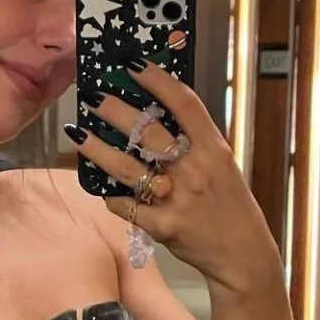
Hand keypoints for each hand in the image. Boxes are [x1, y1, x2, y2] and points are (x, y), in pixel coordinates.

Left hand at [65, 60, 282, 296]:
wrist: (243, 256)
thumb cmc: (228, 204)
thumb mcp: (220, 165)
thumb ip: (193, 141)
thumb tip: (154, 111)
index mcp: (214, 149)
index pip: (184, 104)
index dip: (157, 80)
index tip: (131, 63)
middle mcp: (196, 170)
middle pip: (148, 131)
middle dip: (115, 111)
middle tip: (91, 97)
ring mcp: (178, 198)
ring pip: (126, 167)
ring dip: (96, 148)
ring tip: (76, 132)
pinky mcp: (163, 226)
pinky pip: (125, 205)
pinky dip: (111, 196)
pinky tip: (100, 187)